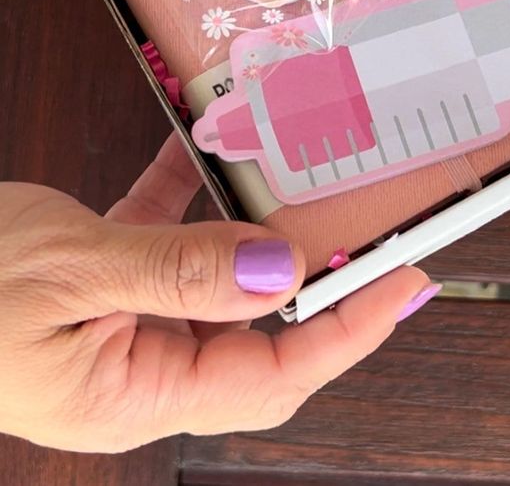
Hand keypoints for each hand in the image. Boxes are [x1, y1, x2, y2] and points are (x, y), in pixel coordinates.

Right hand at [0, 133, 431, 451]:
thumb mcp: (71, 273)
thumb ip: (180, 272)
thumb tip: (281, 273)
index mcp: (133, 393)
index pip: (272, 376)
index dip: (347, 331)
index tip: (405, 282)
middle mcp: (135, 367)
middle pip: (256, 335)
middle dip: (318, 285)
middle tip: (374, 231)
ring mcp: (116, 325)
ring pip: (215, 282)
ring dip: (255, 234)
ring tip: (305, 188)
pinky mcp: (94, 283)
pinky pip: (160, 240)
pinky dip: (185, 196)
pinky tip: (201, 150)